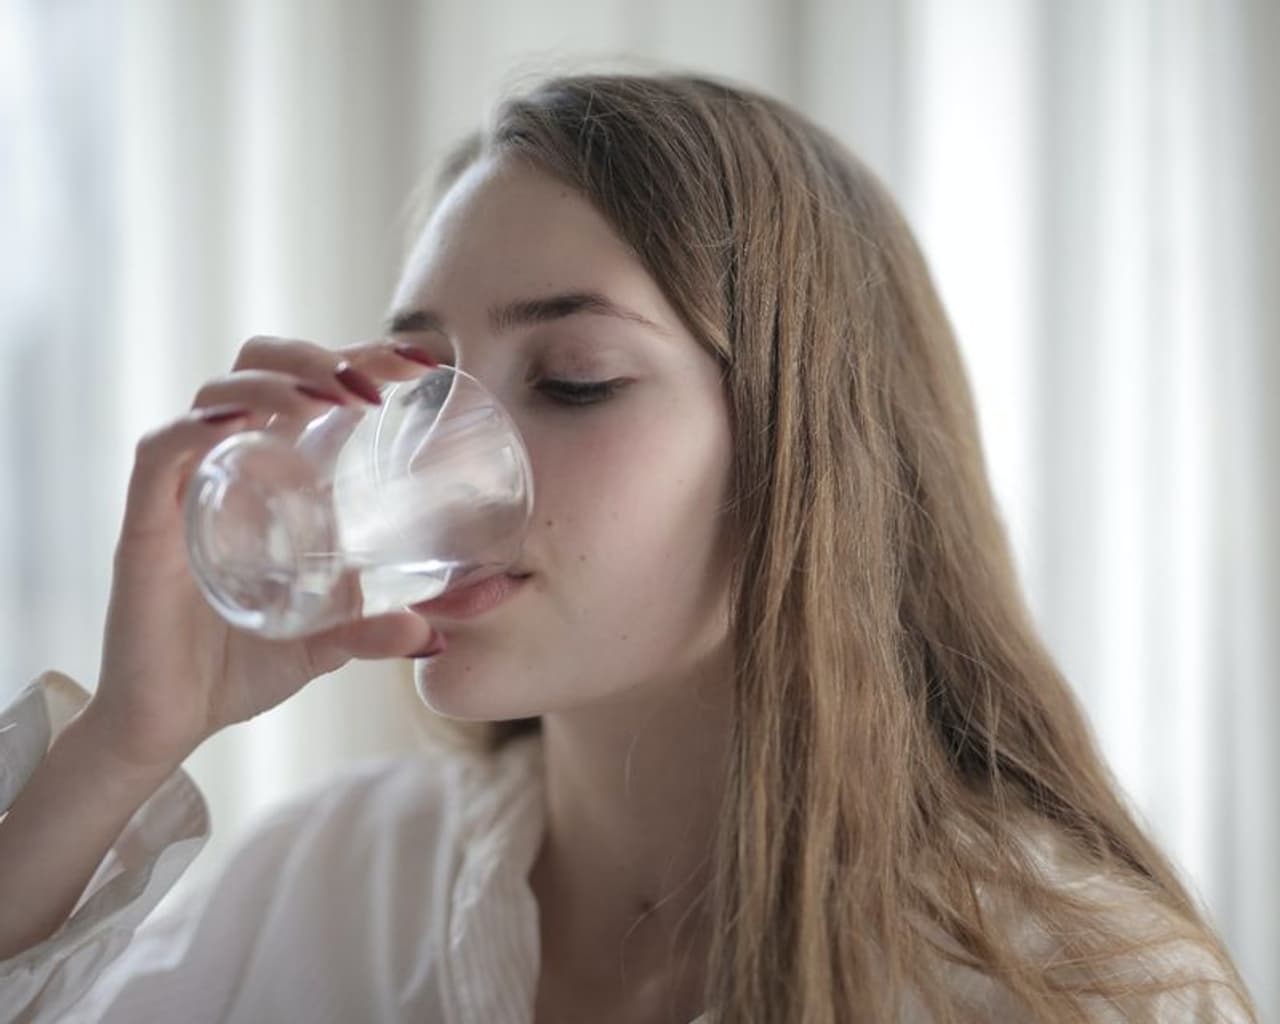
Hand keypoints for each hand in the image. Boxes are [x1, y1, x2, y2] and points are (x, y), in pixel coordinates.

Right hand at [82, 335, 440, 774]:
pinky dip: (197, 427)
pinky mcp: (145, 525)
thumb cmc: (241, 666)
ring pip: (217, 394)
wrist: (169, 725)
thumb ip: (380, 628)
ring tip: (330, 399)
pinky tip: (242, 422)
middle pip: (260, 366)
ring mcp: (186, 490)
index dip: (362, 357)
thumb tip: (450, 627)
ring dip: (276, 381)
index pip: (312, 386)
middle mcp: (229, 466)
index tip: (420, 363)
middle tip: (374, 385)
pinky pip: (161, 453)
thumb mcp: (330, 642)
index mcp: (273, 475)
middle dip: (318, 356)